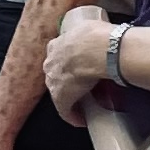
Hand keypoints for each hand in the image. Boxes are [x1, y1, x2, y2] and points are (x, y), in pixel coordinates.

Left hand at [44, 7, 118, 123]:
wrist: (97, 50)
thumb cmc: (97, 37)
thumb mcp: (89, 29)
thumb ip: (87, 36)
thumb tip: (100, 40)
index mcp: (55, 46)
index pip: (59, 57)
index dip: (70, 64)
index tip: (79, 70)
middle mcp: (50, 64)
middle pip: (57, 75)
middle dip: (69, 82)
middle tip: (84, 88)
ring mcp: (53, 82)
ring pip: (61, 93)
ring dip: (72, 98)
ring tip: (86, 104)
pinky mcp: (61, 99)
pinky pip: (66, 110)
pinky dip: (74, 116)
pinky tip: (82, 120)